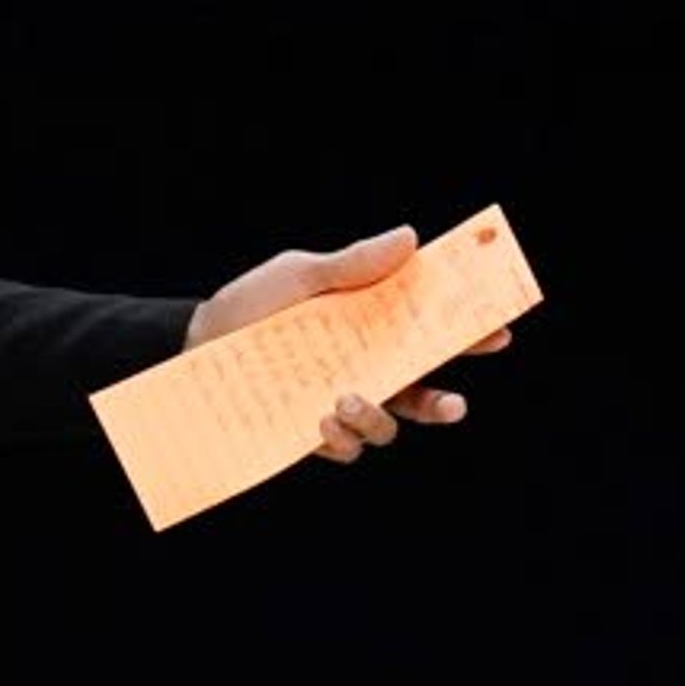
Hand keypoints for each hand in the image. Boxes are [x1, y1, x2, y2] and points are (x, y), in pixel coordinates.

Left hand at [186, 227, 512, 463]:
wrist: (188, 345)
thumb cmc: (247, 306)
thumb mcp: (298, 277)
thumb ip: (351, 265)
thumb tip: (409, 238)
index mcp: (369, 328)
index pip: (429, 334)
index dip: (469, 335)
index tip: (496, 331)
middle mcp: (362, 370)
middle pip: (423, 392)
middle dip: (445, 404)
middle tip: (453, 402)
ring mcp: (337, 404)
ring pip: (386, 427)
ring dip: (378, 419)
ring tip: (348, 399)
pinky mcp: (308, 433)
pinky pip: (344, 447)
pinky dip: (341, 438)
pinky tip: (320, 421)